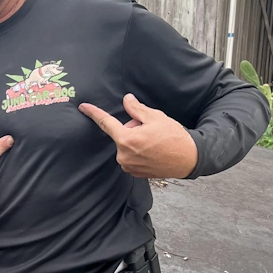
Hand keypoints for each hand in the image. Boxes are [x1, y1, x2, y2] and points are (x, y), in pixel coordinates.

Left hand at [79, 94, 197, 178]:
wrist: (189, 159)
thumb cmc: (174, 137)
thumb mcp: (155, 117)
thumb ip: (136, 109)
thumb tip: (126, 100)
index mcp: (126, 139)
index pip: (106, 123)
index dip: (93, 113)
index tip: (83, 107)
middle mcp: (123, 155)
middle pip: (121, 134)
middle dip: (132, 128)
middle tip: (150, 130)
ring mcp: (128, 166)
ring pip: (126, 145)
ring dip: (136, 141)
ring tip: (154, 142)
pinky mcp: (134, 173)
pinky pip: (131, 156)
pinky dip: (139, 151)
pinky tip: (153, 151)